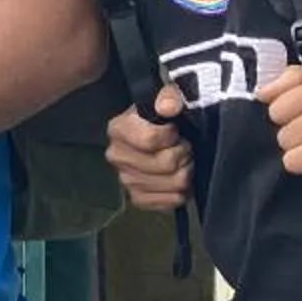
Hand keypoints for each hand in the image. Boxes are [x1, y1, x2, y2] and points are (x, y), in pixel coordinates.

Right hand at [106, 88, 194, 210]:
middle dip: (183, 155)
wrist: (161, 138)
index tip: (176, 131)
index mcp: (118, 129)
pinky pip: (165, 203)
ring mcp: (125, 180)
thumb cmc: (163, 118)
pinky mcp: (136, 198)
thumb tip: (168, 107)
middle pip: (164, 164)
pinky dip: (178, 194)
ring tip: (184, 163)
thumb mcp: (167, 99)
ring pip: (171, 184)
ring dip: (185, 174)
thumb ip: (169, 97)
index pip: (149, 140)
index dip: (171, 136)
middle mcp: (116, 156)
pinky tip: (178, 182)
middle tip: (185, 148)